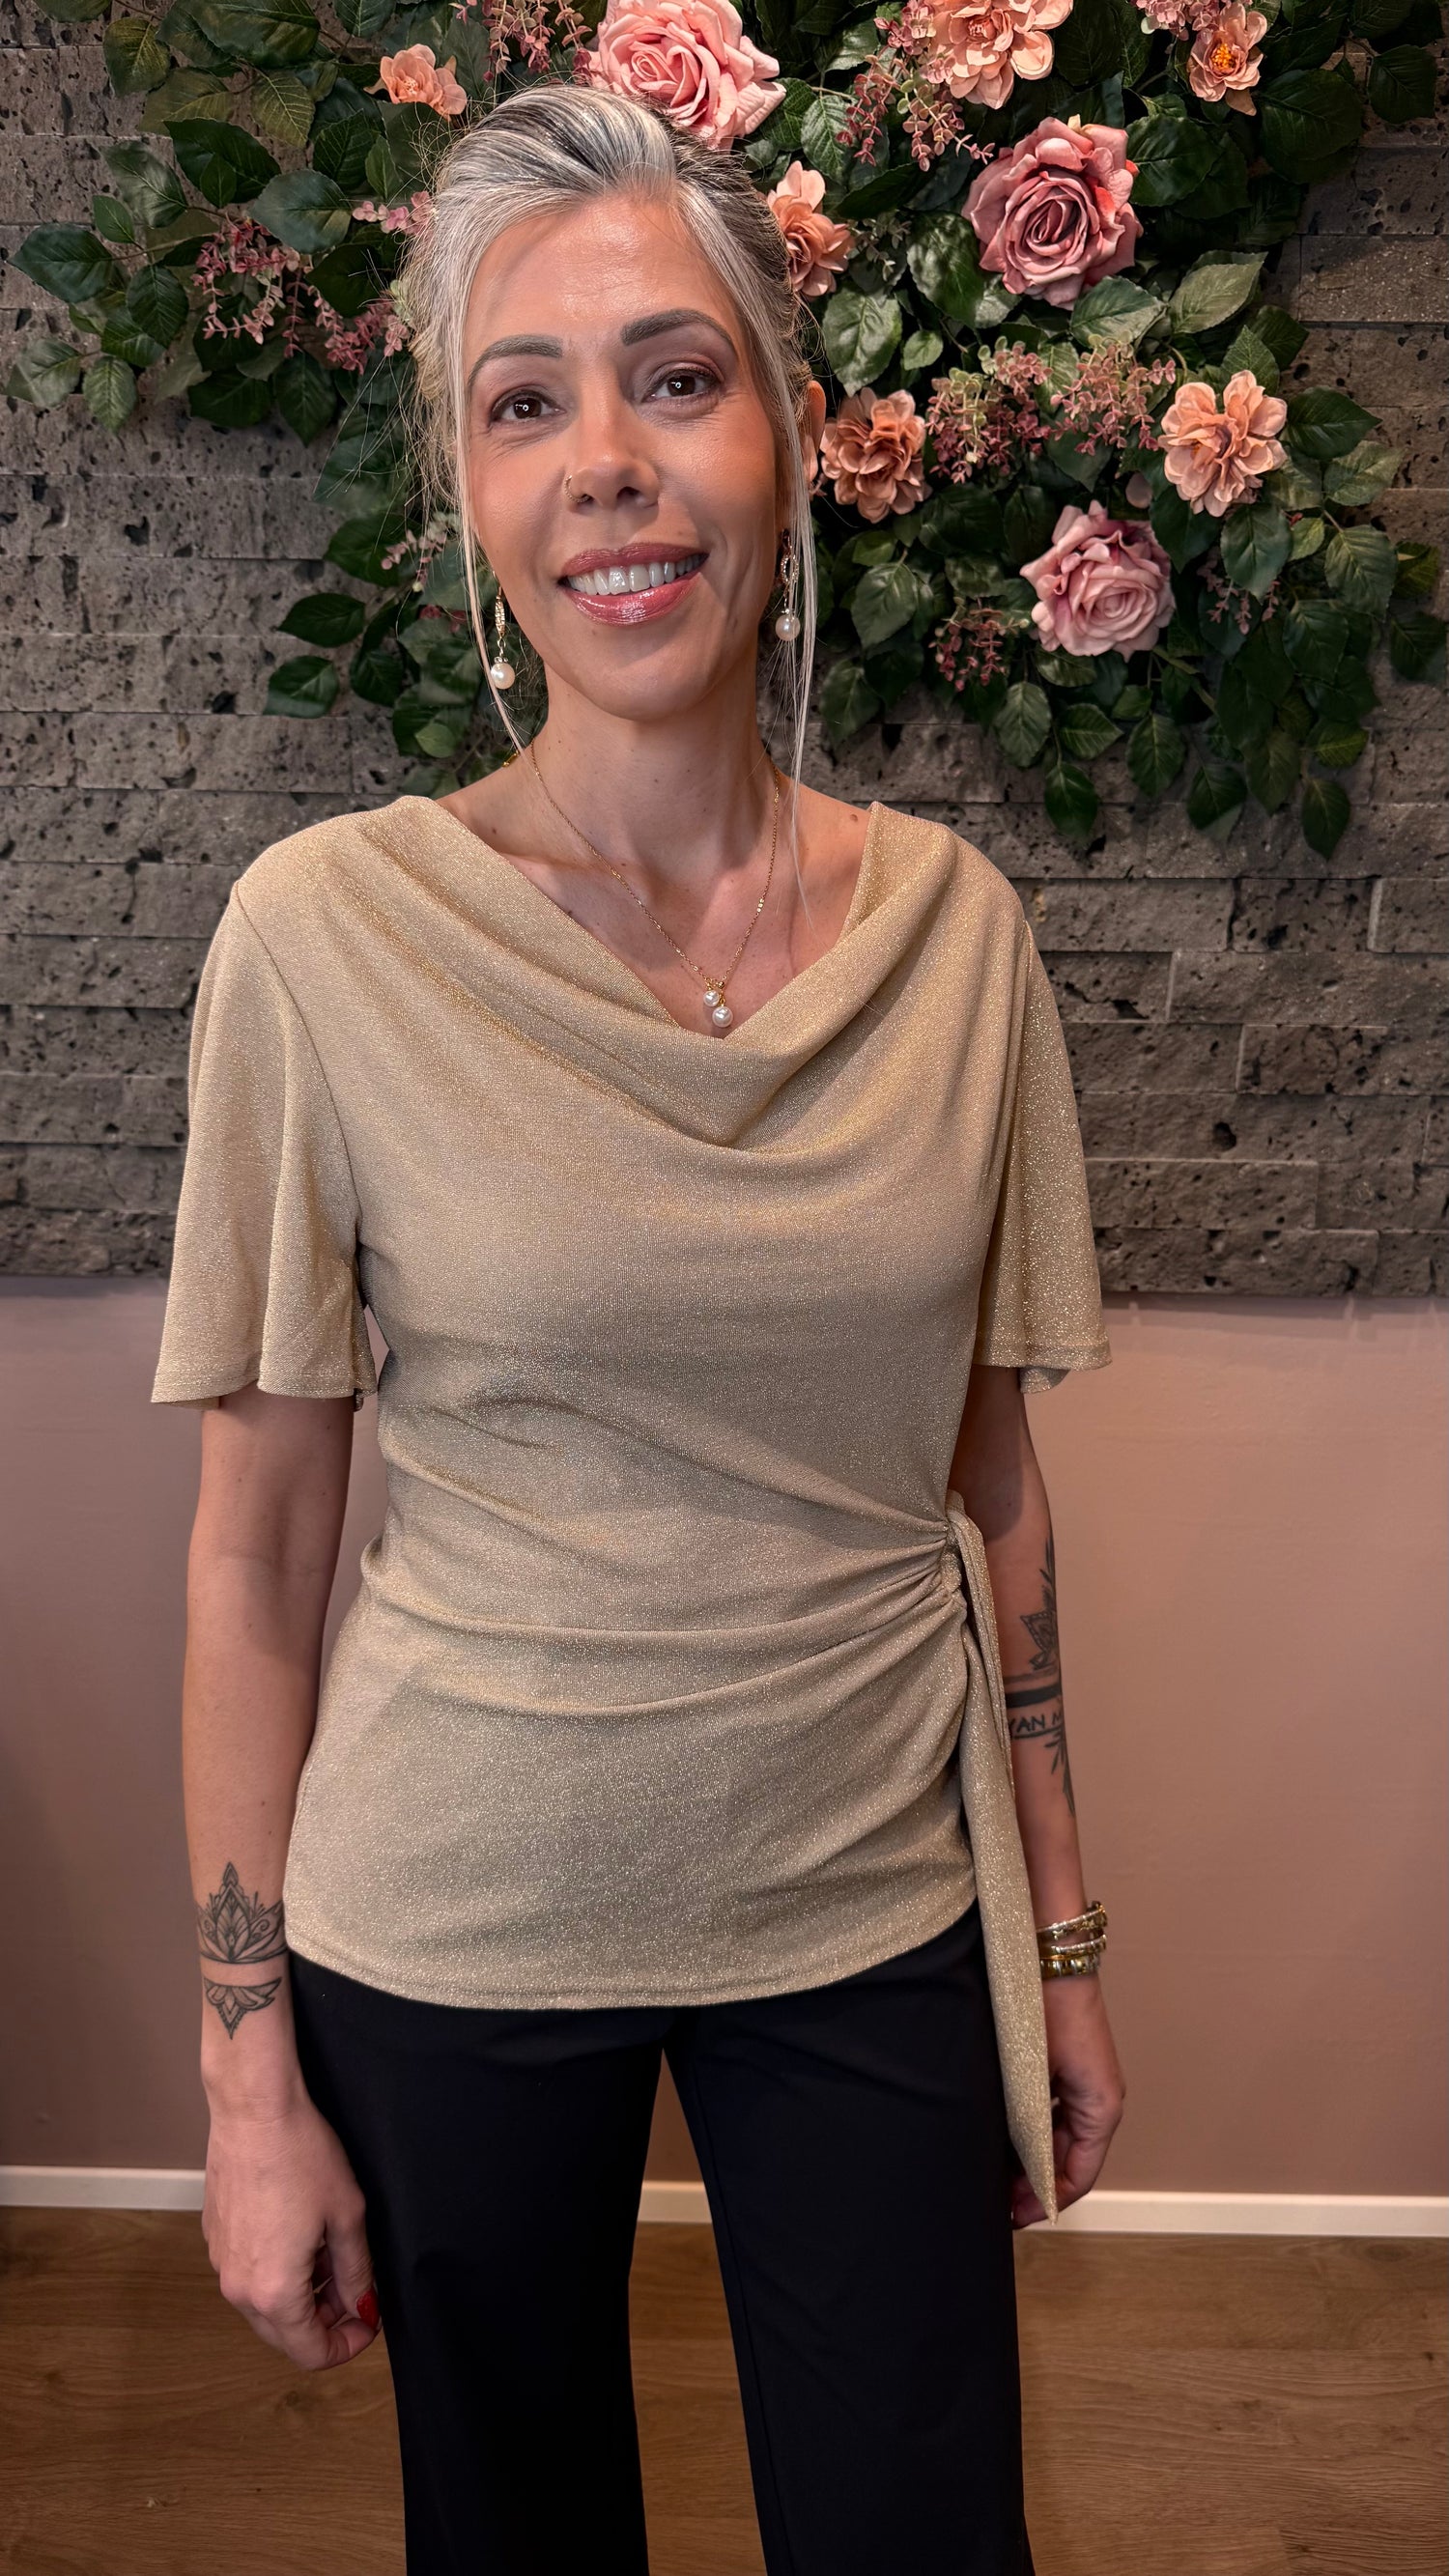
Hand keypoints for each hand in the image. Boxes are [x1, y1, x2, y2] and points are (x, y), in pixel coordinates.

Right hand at [203, 2092, 380, 2369]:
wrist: (254, 2111)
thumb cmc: (301, 2156)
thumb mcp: (347, 2216)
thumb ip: (357, 2273)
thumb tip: (363, 2306)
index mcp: (274, 2292)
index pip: (311, 2353)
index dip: (347, 2346)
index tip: (368, 2321)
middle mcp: (239, 2288)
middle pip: (285, 2335)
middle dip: (326, 2322)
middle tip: (356, 2290)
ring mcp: (222, 2264)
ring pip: (266, 2306)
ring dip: (302, 2297)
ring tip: (331, 2255)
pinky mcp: (215, 2240)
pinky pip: (250, 2276)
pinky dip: (278, 2273)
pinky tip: (301, 2237)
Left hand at [1010, 1973, 1125, 2229]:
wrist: (1047, 1954)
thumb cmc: (1044, 2010)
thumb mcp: (1035, 2078)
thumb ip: (1029, 2129)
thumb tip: (1015, 2173)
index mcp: (1101, 2109)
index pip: (1079, 2177)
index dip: (1046, 2202)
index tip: (1014, 2216)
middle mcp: (1098, 2100)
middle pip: (1067, 2160)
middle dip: (1032, 2183)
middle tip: (994, 2200)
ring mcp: (1083, 2084)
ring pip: (1056, 2138)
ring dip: (1028, 2159)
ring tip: (991, 2174)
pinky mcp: (1067, 2068)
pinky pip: (1051, 2113)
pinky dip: (1028, 2132)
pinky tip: (997, 2138)